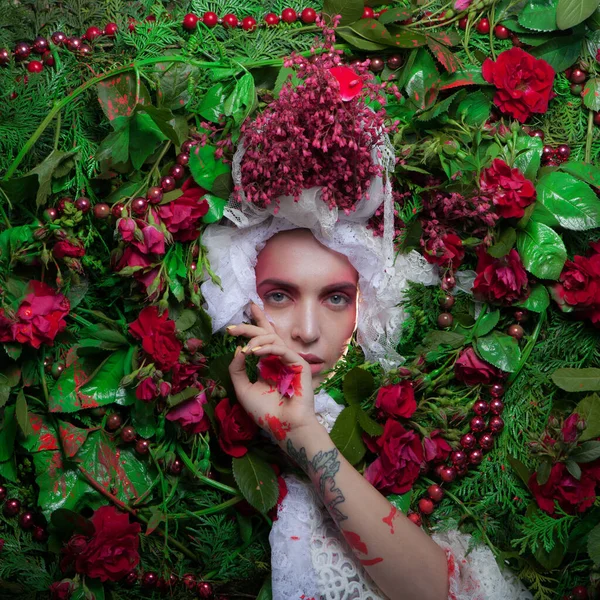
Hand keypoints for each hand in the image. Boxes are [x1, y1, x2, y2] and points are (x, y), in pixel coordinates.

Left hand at [227, 303, 317, 443]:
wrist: (283, 426)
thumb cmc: (265, 411)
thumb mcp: (243, 388)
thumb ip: (238, 369)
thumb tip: (239, 349)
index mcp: (266, 364)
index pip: (260, 341)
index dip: (250, 329)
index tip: (231, 328)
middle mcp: (277, 359)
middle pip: (266, 334)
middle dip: (249, 327)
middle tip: (233, 329)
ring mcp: (288, 360)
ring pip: (273, 338)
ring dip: (257, 340)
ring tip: (247, 350)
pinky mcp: (298, 363)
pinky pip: (282, 349)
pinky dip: (268, 348)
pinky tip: (255, 352)